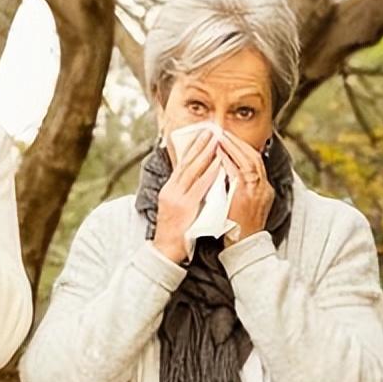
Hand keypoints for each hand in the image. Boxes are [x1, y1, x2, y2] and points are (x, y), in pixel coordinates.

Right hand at [153, 130, 221, 263]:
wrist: (164, 251)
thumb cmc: (174, 232)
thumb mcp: (176, 208)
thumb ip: (185, 193)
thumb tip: (198, 181)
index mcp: (170, 189)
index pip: (182, 164)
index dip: (192, 148)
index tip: (202, 136)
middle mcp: (171, 189)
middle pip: (186, 162)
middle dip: (199, 144)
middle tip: (211, 130)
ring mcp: (177, 197)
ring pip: (192, 170)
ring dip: (205, 153)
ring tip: (216, 140)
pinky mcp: (185, 206)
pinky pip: (200, 186)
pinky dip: (209, 173)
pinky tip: (218, 164)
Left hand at [218, 131, 274, 242]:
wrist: (244, 247)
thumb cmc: (239, 229)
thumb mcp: (244, 206)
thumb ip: (239, 190)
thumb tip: (225, 175)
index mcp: (264, 190)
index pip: (255, 162)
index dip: (242, 149)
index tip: (230, 139)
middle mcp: (264, 188)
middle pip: (254, 157)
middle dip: (238, 143)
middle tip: (223, 132)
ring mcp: (258, 190)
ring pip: (248, 160)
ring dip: (234, 147)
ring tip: (220, 137)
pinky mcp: (248, 195)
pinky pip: (239, 171)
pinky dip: (230, 159)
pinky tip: (219, 152)